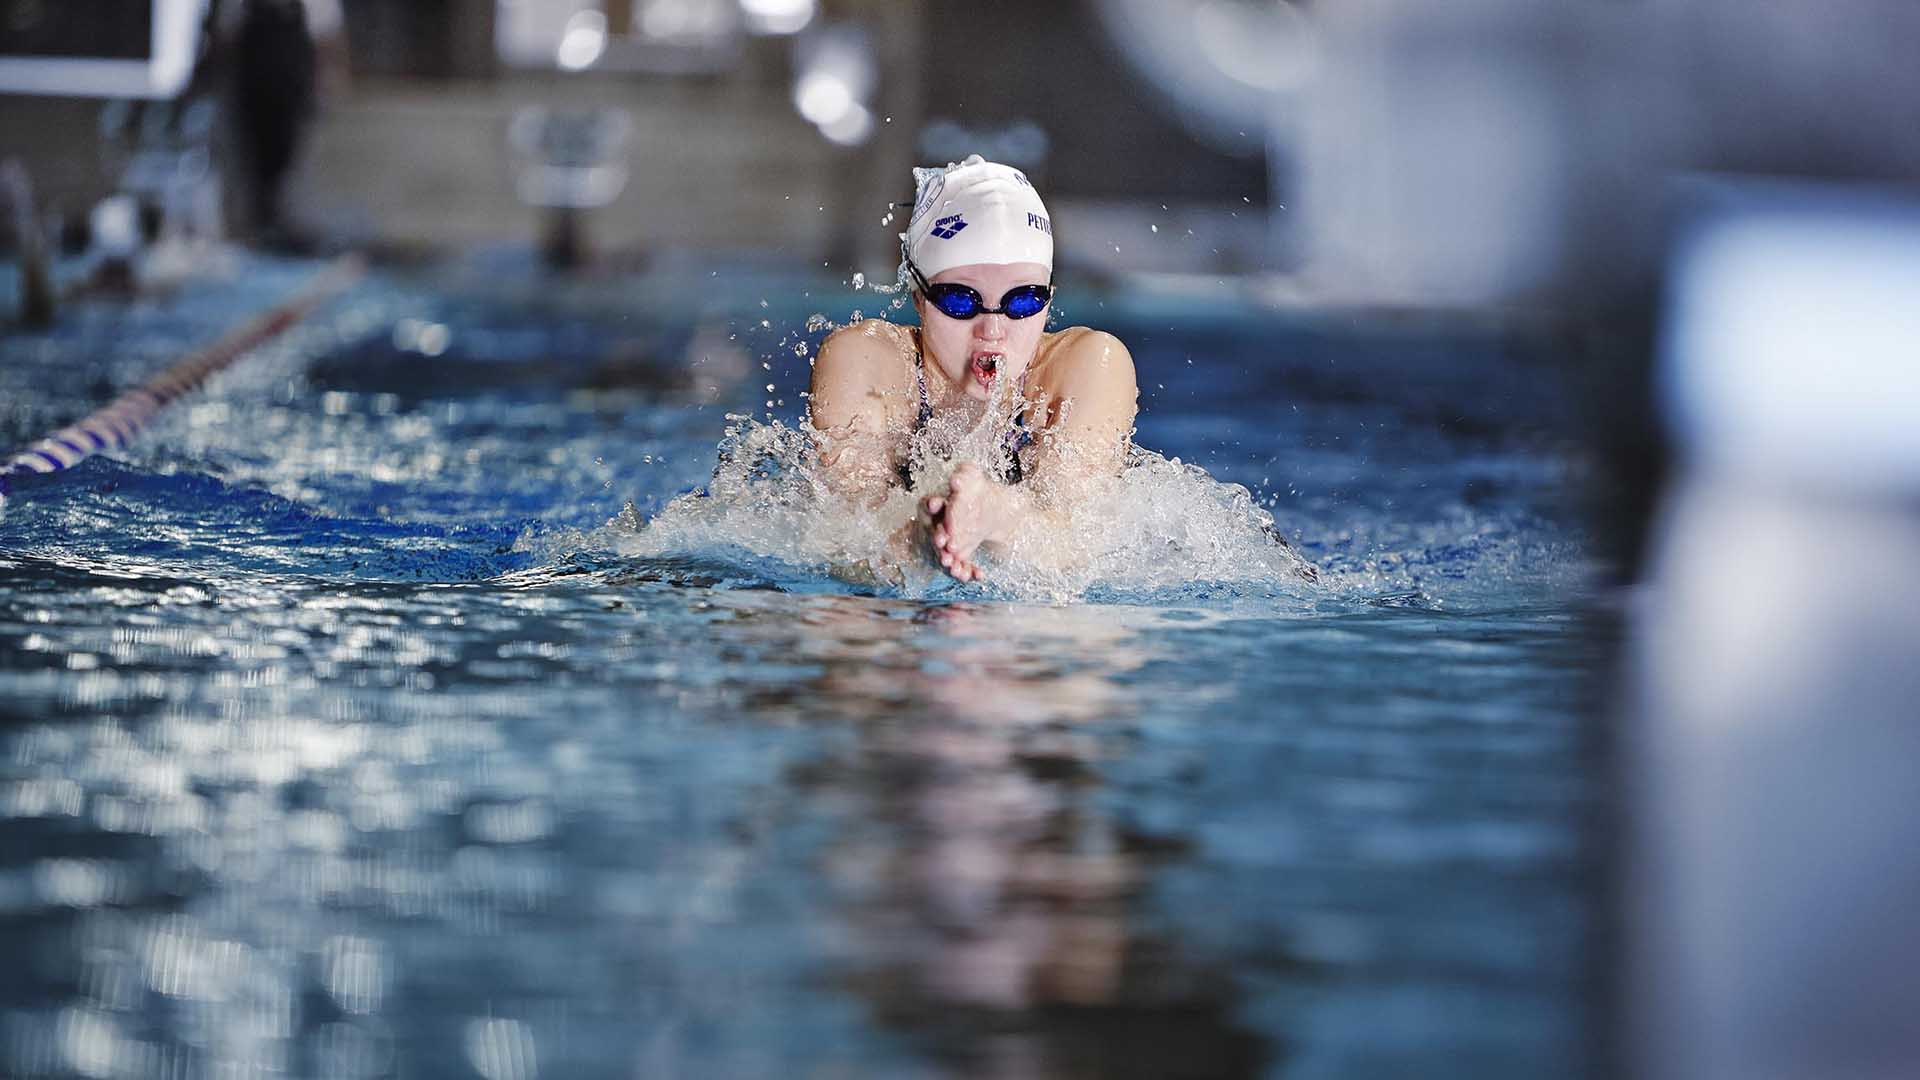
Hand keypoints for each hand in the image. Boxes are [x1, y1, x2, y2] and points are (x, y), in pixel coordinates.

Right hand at [919, 463, 1013, 582]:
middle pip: (936, 532)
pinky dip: (970, 571)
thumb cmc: (975, 488)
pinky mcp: (960, 553)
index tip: (935, 507)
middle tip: (945, 546)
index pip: (932, 504)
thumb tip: (956, 477)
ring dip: (951, 561)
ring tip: (957, 568)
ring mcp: (949, 541)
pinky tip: (979, 575)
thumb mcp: (972, 476)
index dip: (933, 506)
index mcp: (940, 503)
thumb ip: (964, 474)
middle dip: (939, 539)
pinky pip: (963, 564)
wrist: (990, 508)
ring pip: (947, 553)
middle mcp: (940, 524)